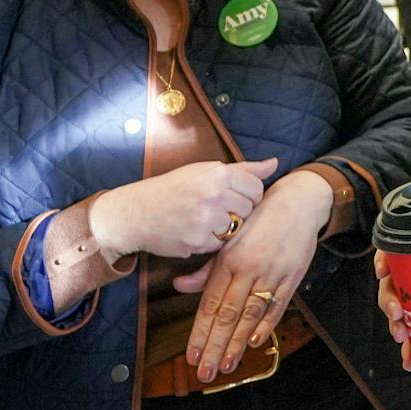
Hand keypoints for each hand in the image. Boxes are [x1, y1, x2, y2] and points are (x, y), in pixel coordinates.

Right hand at [90, 157, 276, 261]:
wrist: (136, 212)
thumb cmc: (172, 189)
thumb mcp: (204, 171)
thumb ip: (243, 169)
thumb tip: (274, 163)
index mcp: (218, 173)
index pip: (256, 188)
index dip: (248, 196)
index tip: (233, 197)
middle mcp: (214, 194)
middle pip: (249, 210)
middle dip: (237, 213)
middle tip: (215, 210)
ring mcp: (206, 219)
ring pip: (235, 230)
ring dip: (223, 229)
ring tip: (202, 220)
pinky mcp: (198, 241)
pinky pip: (218, 246)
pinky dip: (209, 242)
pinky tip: (193, 231)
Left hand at [174, 165, 330, 381]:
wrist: (298, 201)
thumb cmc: (259, 220)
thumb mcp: (229, 238)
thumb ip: (206, 268)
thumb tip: (179, 286)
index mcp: (229, 260)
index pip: (210, 303)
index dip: (200, 332)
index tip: (191, 356)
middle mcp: (249, 268)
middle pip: (228, 314)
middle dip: (215, 346)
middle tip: (205, 372)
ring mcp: (272, 273)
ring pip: (251, 314)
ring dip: (237, 343)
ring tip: (227, 365)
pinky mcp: (292, 276)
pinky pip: (278, 305)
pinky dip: (267, 324)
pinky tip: (255, 342)